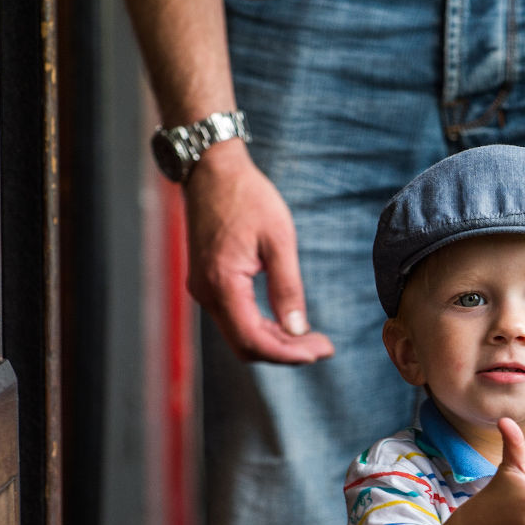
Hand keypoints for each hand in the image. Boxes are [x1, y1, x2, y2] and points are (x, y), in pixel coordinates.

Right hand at [182, 141, 334, 363]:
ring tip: (310, 337)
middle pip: (245, 345)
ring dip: (274, 342)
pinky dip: (259, 326)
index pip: (254, 340)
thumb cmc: (247, 197)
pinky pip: (233, 318)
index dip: (289, 354)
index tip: (321, 351)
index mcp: (222, 284)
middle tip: (322, 346)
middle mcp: (206, 294)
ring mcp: (202, 289)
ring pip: (238, 335)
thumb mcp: (278, 240)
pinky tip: (285, 323)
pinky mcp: (206, 282)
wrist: (211, 170)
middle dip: (285, 352)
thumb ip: (287, 288)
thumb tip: (297, 329)